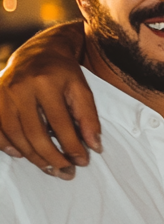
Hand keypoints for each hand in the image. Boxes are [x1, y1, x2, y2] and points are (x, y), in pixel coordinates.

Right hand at [0, 20, 98, 174]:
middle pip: (35, 132)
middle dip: (52, 157)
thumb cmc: (64, 73)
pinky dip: (7, 145)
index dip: (72, 146)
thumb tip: (94, 147)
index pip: (61, 124)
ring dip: (33, 156)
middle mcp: (20, 87)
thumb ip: (89, 118)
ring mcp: (3, 93)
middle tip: (65, 172)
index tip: (83, 162)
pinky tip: (22, 155)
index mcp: (46, 83)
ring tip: (50, 168)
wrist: (39, 51)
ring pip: (15, 134)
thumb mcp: (82, 90)